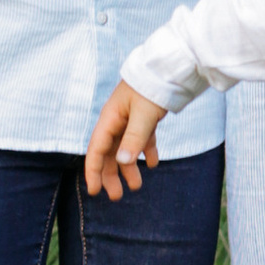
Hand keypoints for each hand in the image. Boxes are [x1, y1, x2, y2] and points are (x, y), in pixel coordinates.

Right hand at [85, 82, 166, 199]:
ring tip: (136, 186)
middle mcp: (117, 120)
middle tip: (117, 196)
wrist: (170, 67)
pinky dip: (146, 151)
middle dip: (111, 175)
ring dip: (128, 167)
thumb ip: (133, 139)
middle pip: (109, 152)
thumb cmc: (152, 88)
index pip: (96, 149)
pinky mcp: (146, 117)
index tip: (95, 191)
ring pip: (125, 148)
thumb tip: (121, 162)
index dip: (93, 171)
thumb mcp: (144, 115)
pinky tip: (154, 163)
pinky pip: (141, 139)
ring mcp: (130, 118)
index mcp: (110, 119)